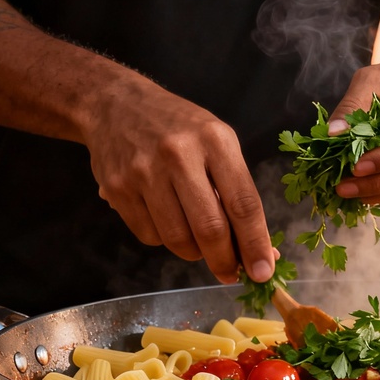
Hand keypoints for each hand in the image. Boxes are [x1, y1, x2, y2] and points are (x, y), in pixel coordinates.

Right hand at [82, 75, 274, 283]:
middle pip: (210, 229)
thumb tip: (259, 249)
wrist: (115, 105)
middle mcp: (179, 155)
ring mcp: (144, 172)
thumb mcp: (216, 143)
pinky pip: (150, 236)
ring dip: (194, 253)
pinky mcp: (117, 189)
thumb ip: (237, 192)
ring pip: (178, 239)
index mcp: (214, 140)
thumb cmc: (178, 128)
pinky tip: (166, 219)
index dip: (255, 244)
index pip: (243, 204)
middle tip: (230, 274)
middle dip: (225, 261)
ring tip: (197, 241)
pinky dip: (165, 240)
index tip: (263, 272)